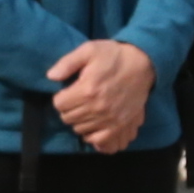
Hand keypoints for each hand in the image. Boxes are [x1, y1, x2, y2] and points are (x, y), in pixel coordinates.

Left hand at [48, 36, 156, 152]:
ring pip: (81, 130)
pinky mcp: (120, 126)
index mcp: (87, 90)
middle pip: (68, 119)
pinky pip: (101, 142)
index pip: (59, 104)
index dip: (61, 97)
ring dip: (80, 121)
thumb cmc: (113, 55)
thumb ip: (67, 63)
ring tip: (87, 110)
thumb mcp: (88, 50)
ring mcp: (110, 120)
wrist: (143, 63)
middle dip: (69, 109)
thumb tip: (50, 76)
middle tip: (78, 100)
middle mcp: (97, 108)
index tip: (69, 91)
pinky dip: (94, 137)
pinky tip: (95, 127)